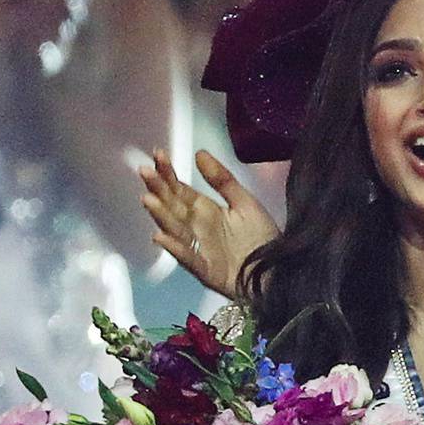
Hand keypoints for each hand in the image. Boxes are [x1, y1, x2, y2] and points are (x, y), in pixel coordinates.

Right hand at [138, 148, 278, 295]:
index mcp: (205, 211)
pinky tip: (161, 237)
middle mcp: (196, 228)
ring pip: (175, 229)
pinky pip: (188, 258)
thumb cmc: (262, 239)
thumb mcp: (244, 202)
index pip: (180, 190)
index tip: (157, 154)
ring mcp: (198, 249)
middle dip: (158, 189)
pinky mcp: (206, 270)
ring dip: (160, 215)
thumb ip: (222, 180)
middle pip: (172, 206)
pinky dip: (175, 248)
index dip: (168, 173)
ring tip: (148, 199)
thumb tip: (199, 153)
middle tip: (144, 172)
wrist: (279, 272)